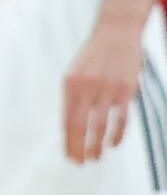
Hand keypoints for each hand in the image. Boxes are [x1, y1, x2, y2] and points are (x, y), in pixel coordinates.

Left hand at [67, 15, 146, 163]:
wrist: (115, 33)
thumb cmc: (94, 54)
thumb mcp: (75, 71)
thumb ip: (73, 96)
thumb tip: (70, 124)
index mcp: (70, 83)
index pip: (68, 119)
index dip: (69, 140)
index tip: (69, 155)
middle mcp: (87, 87)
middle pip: (81, 125)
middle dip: (80, 147)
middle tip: (80, 162)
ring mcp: (108, 89)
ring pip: (102, 125)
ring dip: (98, 145)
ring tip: (96, 157)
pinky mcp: (126, 91)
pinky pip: (122, 119)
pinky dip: (118, 135)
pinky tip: (113, 144)